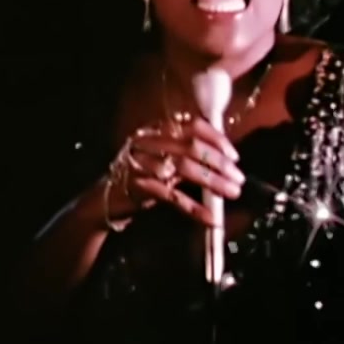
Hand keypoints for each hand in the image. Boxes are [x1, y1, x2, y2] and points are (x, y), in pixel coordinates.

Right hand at [104, 117, 244, 226]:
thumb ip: (186, 155)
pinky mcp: (137, 186)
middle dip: (219, 162)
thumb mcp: (163, 161)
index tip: (234, 155)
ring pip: (184, 169)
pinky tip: (211, 217)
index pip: (191, 126)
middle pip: (191, 147)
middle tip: (238, 177)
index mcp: (156, 130)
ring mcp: (141, 162)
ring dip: (213, 182)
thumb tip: (223, 158)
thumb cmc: (140, 180)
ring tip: (232, 192)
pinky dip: (194, 208)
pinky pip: (172, 197)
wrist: (104, 202)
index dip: (216, 138)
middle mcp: (148, 142)